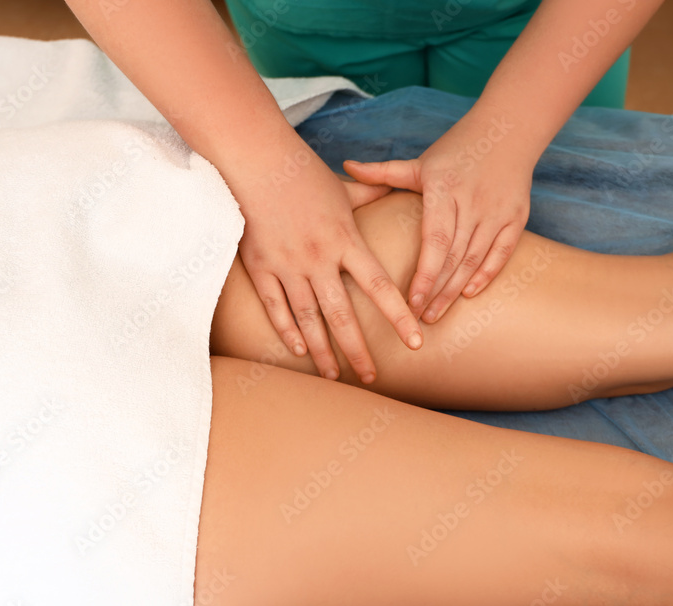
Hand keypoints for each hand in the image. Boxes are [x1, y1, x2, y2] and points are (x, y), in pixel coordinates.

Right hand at [232, 146, 421, 383]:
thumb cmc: (303, 173)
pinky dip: (287, 330)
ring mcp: (288, 265)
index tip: (415, 342)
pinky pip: (275, 307)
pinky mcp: (261, 266)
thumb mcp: (343, 188)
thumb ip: (371, 195)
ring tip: (333, 377)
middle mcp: (319, 257)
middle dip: (358, 350)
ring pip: (309, 318)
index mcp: (346, 240)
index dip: (399, 316)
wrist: (257, 160)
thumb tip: (394, 186)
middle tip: (371, 377)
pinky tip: (299, 350)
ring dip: (322, 351)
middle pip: (343, 314)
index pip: (380, 286)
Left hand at [344, 111, 531, 322]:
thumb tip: (346, 165)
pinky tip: (469, 294)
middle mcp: (472, 201)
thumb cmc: (457, 149)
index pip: (434, 240)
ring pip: (474, 259)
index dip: (423, 274)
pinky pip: (501, 253)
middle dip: (434, 291)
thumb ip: (384, 171)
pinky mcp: (516, 217)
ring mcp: (496, 211)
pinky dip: (486, 275)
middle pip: (452, 256)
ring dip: (455, 290)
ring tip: (435, 314)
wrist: (509, 130)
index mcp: (444, 188)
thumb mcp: (421, 161)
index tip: (409, 301)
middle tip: (417, 318)